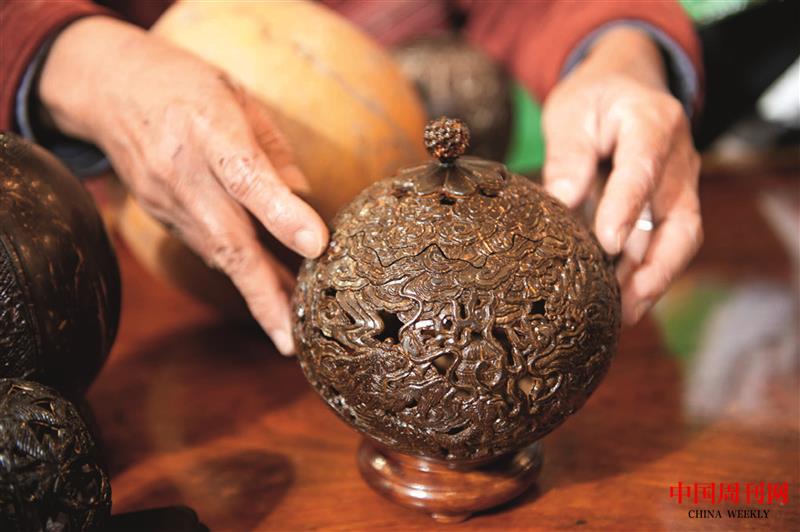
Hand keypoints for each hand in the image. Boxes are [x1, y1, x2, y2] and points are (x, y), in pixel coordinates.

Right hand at [39, 17, 328, 354]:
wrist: (109, 89)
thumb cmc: (185, 86)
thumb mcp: (236, 97)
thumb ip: (272, 150)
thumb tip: (305, 200)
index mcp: (208, 126)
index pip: (245, 175)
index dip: (280, 212)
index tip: (316, 245)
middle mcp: (183, 171)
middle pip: (227, 238)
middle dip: (264, 292)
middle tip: (292, 339)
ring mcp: (166, 199)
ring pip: (217, 255)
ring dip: (256, 293)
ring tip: (292, 327)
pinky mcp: (161, 217)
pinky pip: (206, 249)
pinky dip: (238, 272)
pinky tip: (267, 291)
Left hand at [542, 27, 701, 324]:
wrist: (625, 84)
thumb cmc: (594, 99)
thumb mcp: (570, 114)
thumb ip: (569, 157)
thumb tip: (563, 202)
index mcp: (652, 125)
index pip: (643, 170)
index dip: (626, 208)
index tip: (606, 243)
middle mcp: (678, 160)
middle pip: (680, 221)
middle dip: (655, 267)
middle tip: (625, 303)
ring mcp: (679, 186)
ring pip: (677, 242)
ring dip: (651, 280)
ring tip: (621, 315)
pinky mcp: (670, 206)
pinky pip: (663, 244)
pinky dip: (645, 273)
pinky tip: (622, 301)